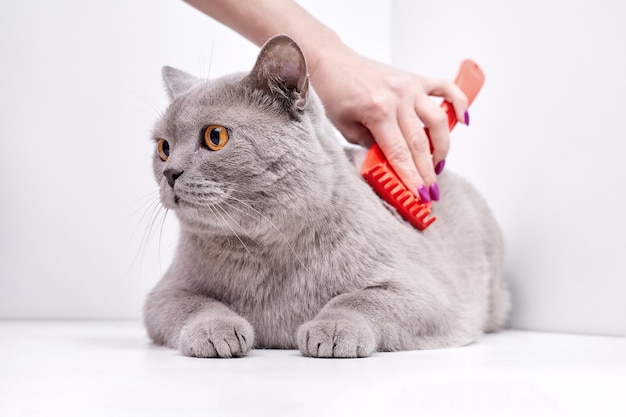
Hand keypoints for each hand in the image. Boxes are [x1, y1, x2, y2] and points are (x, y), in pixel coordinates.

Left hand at [310, 46, 467, 200]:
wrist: (330, 61)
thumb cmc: (333, 93)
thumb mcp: (345, 129)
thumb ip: (371, 147)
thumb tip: (393, 167)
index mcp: (377, 110)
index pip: (400, 153)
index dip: (412, 178)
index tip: (421, 196)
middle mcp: (397, 97)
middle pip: (420, 142)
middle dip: (428, 171)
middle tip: (431, 191)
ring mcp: (409, 86)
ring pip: (438, 121)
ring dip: (442, 146)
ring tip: (437, 164)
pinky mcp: (415, 78)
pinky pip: (446, 88)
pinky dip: (459, 103)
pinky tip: (463, 120)